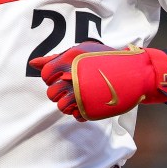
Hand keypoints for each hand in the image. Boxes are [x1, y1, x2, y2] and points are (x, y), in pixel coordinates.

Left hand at [29, 43, 166, 121]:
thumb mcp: (81, 51)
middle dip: (59, 91)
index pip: (45, 75)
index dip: (51, 77)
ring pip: (61, 107)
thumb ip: (55, 58)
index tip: (63, 76)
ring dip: (68, 103)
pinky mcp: (90, 109)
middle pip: (51, 93)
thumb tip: (32, 63)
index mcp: (69, 61)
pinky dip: (79, 112)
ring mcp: (81, 95)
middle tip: (73, 86)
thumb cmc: (105, 58)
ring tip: (80, 95)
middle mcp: (72, 78)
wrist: (134, 72)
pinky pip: (74, 116)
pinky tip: (88, 102)